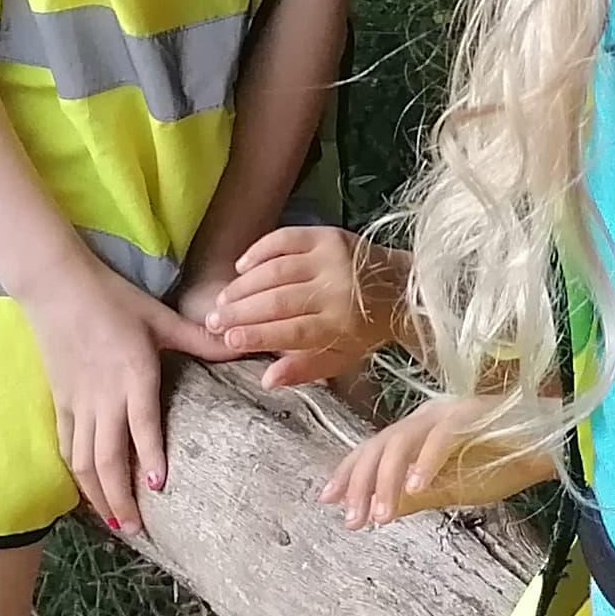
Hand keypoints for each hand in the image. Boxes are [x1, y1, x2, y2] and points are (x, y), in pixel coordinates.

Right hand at [9, 255, 229, 537]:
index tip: (159, 487)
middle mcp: (103, 396)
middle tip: (137, 530)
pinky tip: (87, 492)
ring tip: (115, 523)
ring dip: (98, 495)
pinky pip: (67, 445)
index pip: (141, 425)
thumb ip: (200, 340)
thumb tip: (241, 344)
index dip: (150, 457)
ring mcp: (78, 402)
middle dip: (120, 497)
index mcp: (133, 375)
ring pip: (84, 460)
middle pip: (107, 458)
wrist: (57, 286)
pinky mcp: (60, 401)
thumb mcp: (161, 318)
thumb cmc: (114, 299)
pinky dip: (77, 473)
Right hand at [191, 223, 404, 391]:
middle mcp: (336, 289)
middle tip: (213, 320)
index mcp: (340, 324)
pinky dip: (259, 251)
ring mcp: (331, 258)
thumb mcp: (341, 358)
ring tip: (222, 299)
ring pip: (276, 270)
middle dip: (240, 312)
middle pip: (278, 300)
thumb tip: (266, 380)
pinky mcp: (328, 235)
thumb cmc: (365, 329)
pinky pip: (285, 239)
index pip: (290, 331)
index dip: (256, 335)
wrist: (402, 287)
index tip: (228, 339)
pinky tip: (241, 267)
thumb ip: (304, 369)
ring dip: (244, 285)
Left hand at [315, 395, 552, 527]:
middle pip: (380, 444)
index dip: (349, 472)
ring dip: (388, 480)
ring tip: (381, 515)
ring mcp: (451, 413)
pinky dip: (426, 462)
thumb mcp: (455, 490)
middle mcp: (429, 417)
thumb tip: (383, 508)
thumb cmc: (510, 463)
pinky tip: (417, 488)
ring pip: (402, 441)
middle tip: (354, 520)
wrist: (557, 447)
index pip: (375, 448)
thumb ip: (419, 496)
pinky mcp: (474, 414)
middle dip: (361, 483)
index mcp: (421, 432)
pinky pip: (441, 437)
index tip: (328, 500)